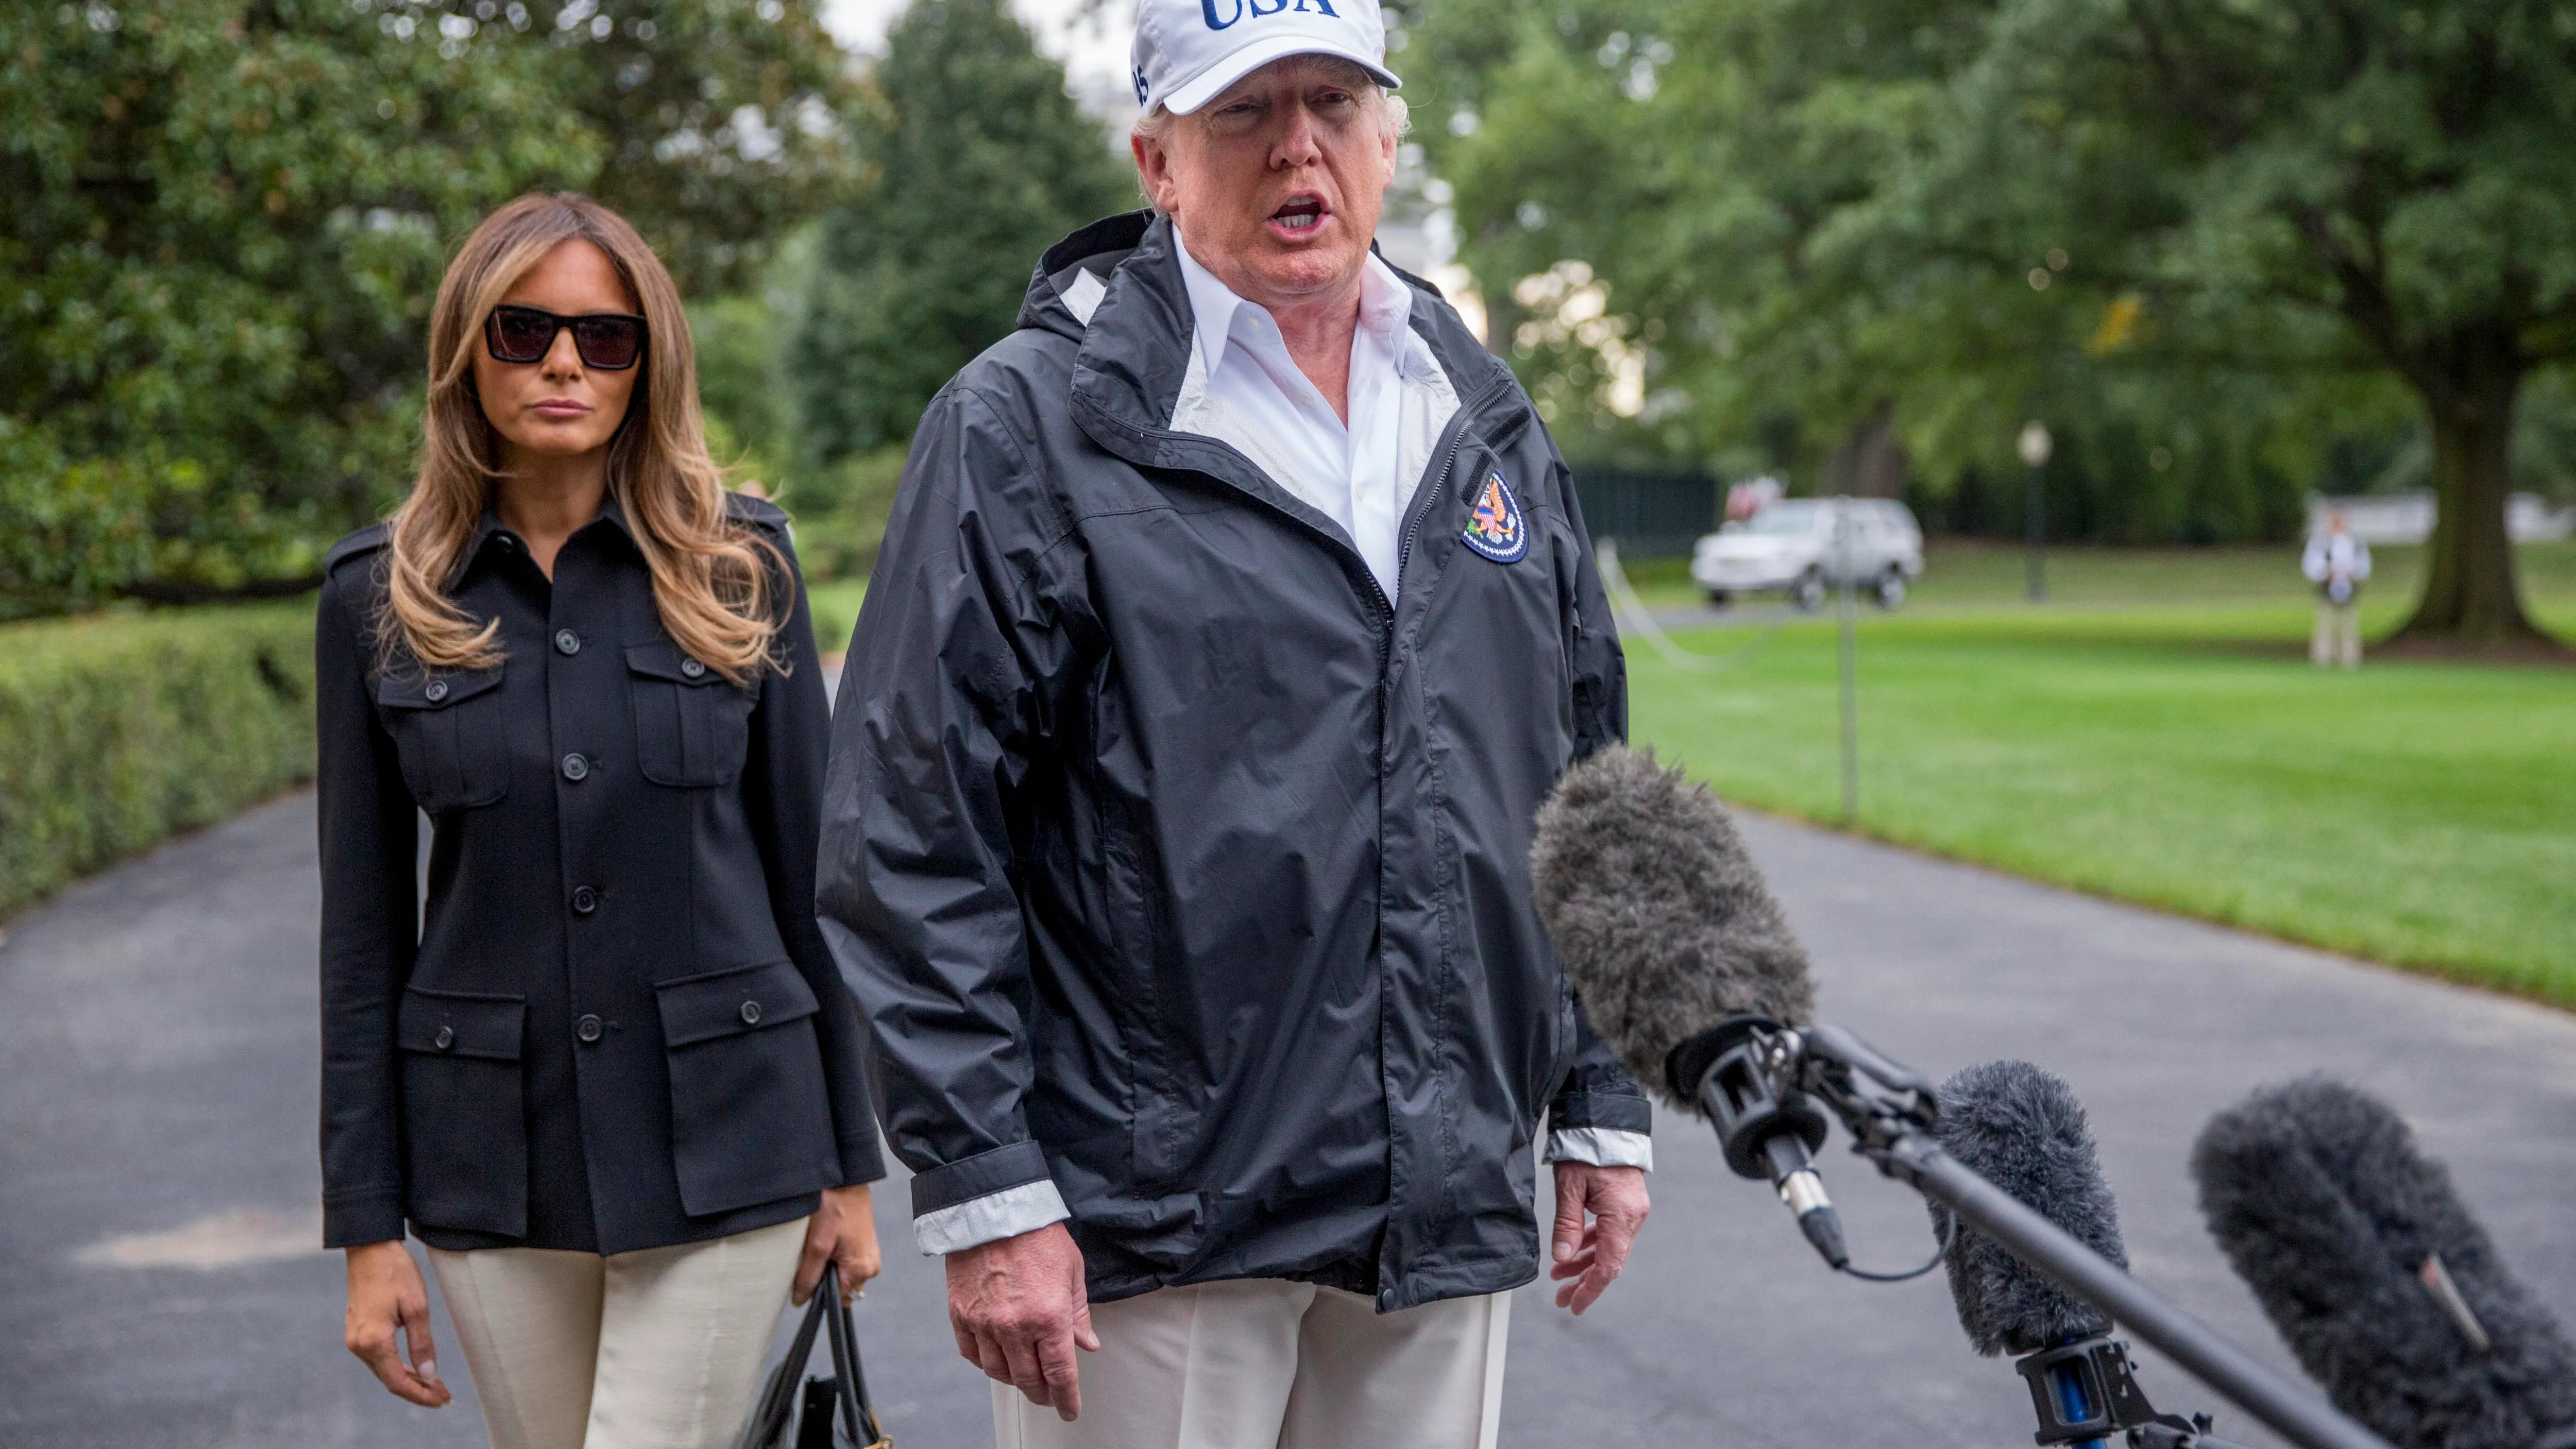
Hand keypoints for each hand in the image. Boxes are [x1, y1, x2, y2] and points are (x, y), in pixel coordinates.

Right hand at [344, 1240, 451, 1407]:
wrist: (369, 1249)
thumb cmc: (395, 1271)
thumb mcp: (417, 1307)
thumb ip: (422, 1343)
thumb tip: (429, 1374)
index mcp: (373, 1340)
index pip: (397, 1381)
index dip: (421, 1395)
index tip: (442, 1400)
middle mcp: (359, 1345)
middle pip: (390, 1380)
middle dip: (418, 1390)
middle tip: (444, 1395)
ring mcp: (355, 1339)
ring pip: (384, 1370)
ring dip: (408, 1380)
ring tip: (435, 1384)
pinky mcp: (357, 1332)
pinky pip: (378, 1358)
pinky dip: (397, 1367)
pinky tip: (415, 1368)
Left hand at [795, 1184, 882, 1306]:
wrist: (846, 1180)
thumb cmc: (833, 1207)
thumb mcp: (816, 1244)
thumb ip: (808, 1276)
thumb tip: (800, 1301)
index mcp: (861, 1270)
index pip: (835, 1299)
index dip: (817, 1292)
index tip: (806, 1276)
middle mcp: (871, 1267)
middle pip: (841, 1290)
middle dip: (824, 1280)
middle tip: (813, 1258)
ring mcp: (870, 1257)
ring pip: (843, 1277)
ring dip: (829, 1269)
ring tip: (821, 1247)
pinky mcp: (866, 1248)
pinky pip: (848, 1265)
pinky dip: (835, 1259)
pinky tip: (828, 1242)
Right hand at [946, 1223, 1098, 1421]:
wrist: (994, 1208)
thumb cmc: (1037, 1234)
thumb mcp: (1072, 1271)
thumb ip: (1079, 1313)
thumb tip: (1086, 1344)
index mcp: (1049, 1316)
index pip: (1060, 1374)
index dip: (1066, 1398)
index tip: (1070, 1409)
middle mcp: (1015, 1326)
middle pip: (1029, 1380)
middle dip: (1042, 1394)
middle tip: (1049, 1396)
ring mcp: (984, 1322)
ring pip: (998, 1372)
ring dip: (1014, 1380)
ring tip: (1024, 1375)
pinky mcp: (960, 1314)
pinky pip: (971, 1353)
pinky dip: (985, 1362)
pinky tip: (996, 1357)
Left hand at [1549, 1162, 1649, 1314]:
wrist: (1604, 1121)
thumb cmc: (1585, 1149)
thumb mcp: (1569, 1188)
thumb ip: (1567, 1226)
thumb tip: (1563, 1259)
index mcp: (1622, 1215)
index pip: (1608, 1265)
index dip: (1590, 1289)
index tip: (1573, 1305)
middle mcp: (1633, 1216)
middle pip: (1610, 1260)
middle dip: (1584, 1281)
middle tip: (1561, 1298)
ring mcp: (1631, 1210)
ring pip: (1609, 1248)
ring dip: (1585, 1263)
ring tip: (1558, 1274)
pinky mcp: (1625, 1203)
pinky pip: (1610, 1232)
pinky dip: (1591, 1244)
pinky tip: (1573, 1252)